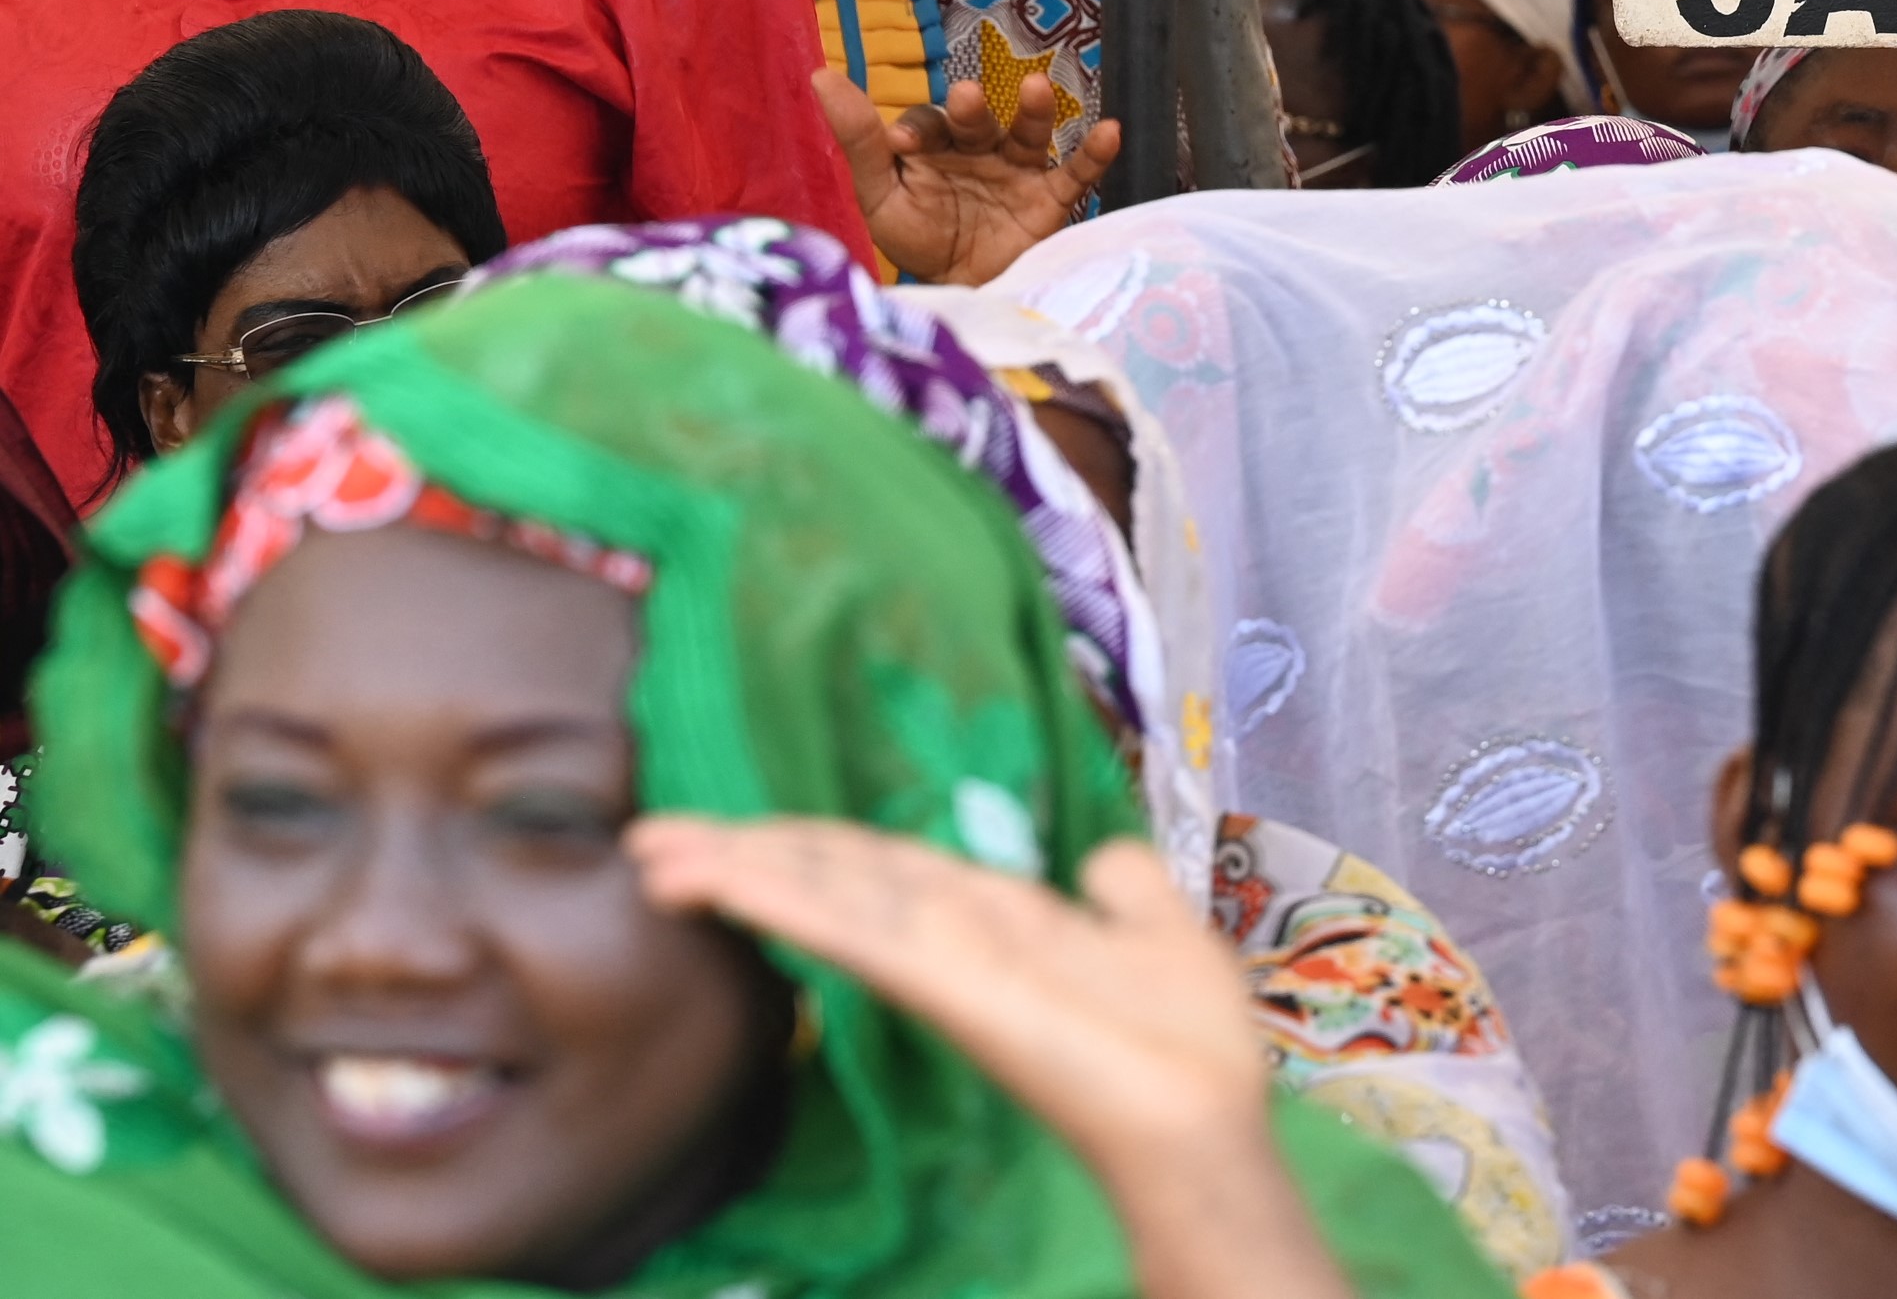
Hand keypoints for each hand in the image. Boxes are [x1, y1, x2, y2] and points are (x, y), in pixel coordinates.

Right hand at [630, 816, 1353, 1298]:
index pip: (886, 869)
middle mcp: (954, 935)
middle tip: (651, 837)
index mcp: (996, 919)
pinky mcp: (941, 985)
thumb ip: (1124, 890)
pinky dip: (791, 901)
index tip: (733, 832)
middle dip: (749, 854)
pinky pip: (858, 931)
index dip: (813, 846)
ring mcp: (941, 961)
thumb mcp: (1159, 930)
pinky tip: (730, 880)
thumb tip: (1098, 856)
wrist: (1198, 1111)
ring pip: (831, 898)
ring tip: (656, 851)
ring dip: (744, 870)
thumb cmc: (1184, 1035)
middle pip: (837, 878)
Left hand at [821, 71, 1121, 286]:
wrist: (965, 295)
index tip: (902, 145)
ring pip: (1028, 134)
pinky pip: (1077, 173)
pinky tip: (1109, 130)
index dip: (918, 129)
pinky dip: (1095, 153)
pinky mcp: (1051, 200)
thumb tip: (822, 75)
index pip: (927, 124)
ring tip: (1035, 89)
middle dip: (971, 110)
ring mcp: (1018, 172)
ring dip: (1033, 111)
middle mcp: (979, 151)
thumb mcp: (881, 195)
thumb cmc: (920, 241)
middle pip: (977, 121)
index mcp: (935, 148)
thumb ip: (858, 140)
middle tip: (965, 99)